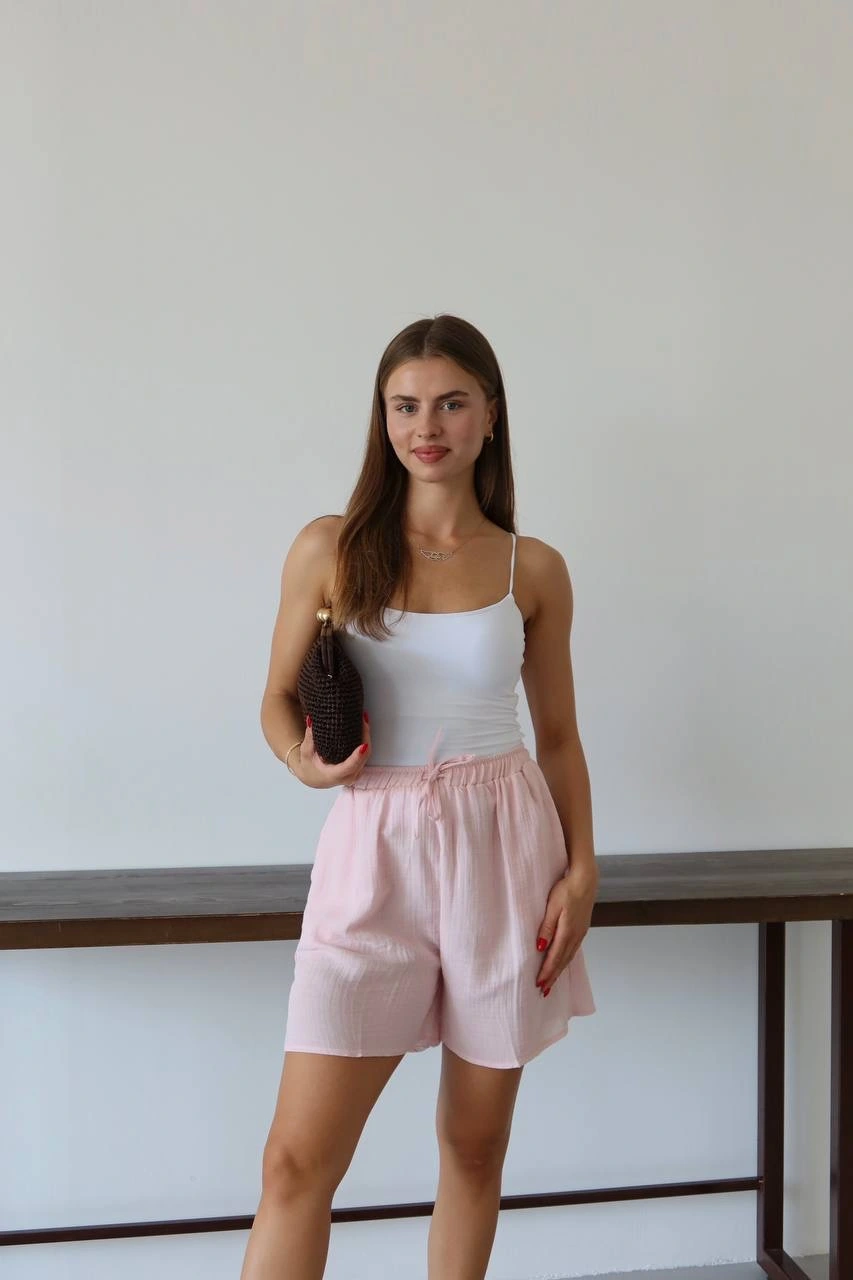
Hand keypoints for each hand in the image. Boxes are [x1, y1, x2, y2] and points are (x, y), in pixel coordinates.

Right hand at [293, 713, 370, 788]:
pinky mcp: (358, 768)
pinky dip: (366, 740)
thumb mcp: (306, 753)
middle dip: (365, 737)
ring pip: (367, 755)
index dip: (358, 756)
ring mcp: (355, 773)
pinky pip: (366, 754)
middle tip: (363, 720)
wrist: (313, 777)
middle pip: (363, 757)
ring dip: (367, 737)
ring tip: (364, 720)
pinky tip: (364, 728)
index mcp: (335, 775)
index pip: (350, 766)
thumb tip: (311, 721)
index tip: (363, 745)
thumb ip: (309, 738)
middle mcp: (348, 776)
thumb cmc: (309, 768)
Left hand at [535, 864, 598, 994]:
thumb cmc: (566, 890)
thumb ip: (546, 927)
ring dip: (560, 970)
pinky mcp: (582, 929)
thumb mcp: (552, 907)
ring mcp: (581, 933)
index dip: (547, 972)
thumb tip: (540, 948)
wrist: (586, 880)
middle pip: (563, 961)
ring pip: (569, 957)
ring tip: (552, 982)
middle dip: (553, 976)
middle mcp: (576, 936)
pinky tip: (563, 963)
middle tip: (544, 991)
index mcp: (567, 932)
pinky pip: (573, 950)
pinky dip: (566, 960)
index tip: (539, 984)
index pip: (555, 957)